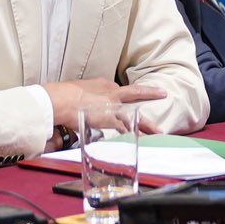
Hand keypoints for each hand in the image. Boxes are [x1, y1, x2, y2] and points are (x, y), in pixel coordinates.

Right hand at [42, 78, 167, 133]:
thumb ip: (87, 95)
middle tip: (164, 94)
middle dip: (150, 94)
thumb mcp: (79, 90)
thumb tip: (84, 101)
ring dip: (146, 124)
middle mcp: (111, 92)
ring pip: (134, 114)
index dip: (125, 98)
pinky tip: (138, 138)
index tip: (131, 101)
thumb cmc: (64, 95)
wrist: (61, 101)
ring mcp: (111, 106)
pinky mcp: (109, 118)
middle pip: (135, 93)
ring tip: (157, 131)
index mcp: (104, 85)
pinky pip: (124, 127)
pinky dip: (131, 133)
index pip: (119, 91)